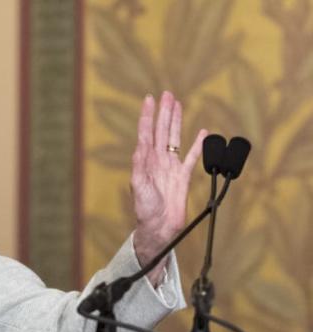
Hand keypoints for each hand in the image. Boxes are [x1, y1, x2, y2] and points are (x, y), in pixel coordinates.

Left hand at [130, 92, 207, 284]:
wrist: (159, 227)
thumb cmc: (145, 210)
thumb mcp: (139, 187)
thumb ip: (140, 167)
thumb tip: (141, 148)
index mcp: (145, 161)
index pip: (146, 133)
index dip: (148, 116)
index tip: (149, 99)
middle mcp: (157, 161)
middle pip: (161, 131)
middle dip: (164, 112)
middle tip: (167, 94)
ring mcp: (170, 167)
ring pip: (175, 138)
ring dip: (176, 121)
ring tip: (178, 105)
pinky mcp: (183, 176)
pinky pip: (191, 157)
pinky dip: (197, 145)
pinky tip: (202, 132)